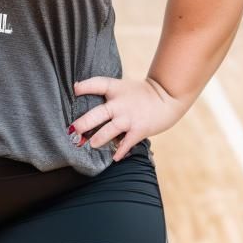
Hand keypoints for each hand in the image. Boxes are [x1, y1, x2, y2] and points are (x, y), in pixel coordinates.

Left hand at [70, 75, 185, 162]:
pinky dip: (120, 151)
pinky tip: (115, 157)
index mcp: (115, 89)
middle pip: (97, 113)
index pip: (97, 84)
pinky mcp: (139, 130)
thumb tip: (82, 97)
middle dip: (84, 123)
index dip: (85, 87)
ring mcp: (129, 118)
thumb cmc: (141, 93)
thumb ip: (107, 93)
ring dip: (99, 139)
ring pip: (109, 130)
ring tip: (92, 144)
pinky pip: (126, 143)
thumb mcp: (122, 86)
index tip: (75, 90)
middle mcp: (119, 103)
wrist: (168, 96)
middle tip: (74, 130)